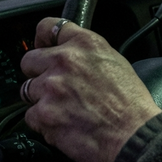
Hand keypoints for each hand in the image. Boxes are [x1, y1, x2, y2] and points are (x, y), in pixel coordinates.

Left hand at [20, 17, 161, 161]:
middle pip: (29, 60)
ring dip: (41, 100)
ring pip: (27, 90)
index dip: (42, 39)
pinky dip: (43, 123)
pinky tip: (63, 124)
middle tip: (54, 87)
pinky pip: (30, 117)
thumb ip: (87, 54)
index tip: (43, 46)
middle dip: (38, 73)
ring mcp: (51, 88)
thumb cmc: (131, 104)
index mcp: (84, 44)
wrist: (134, 134)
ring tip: (64, 109)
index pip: (48, 27)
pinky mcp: (44, 114)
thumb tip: (73, 55)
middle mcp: (64, 61)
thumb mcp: (115, 62)